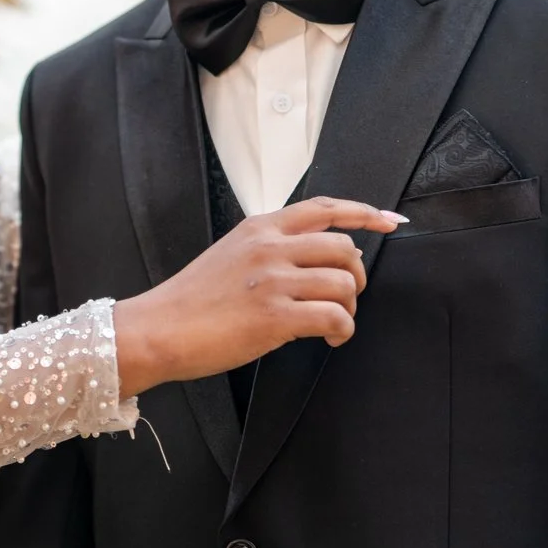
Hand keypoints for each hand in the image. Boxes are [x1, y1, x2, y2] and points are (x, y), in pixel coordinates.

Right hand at [111, 197, 403, 395]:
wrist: (157, 329)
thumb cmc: (190, 302)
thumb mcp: (229, 255)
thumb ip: (268, 250)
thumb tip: (313, 263)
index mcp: (259, 228)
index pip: (323, 208)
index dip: (364, 212)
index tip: (390, 221)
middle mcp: (269, 247)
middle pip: (343, 246)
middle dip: (356, 275)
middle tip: (345, 297)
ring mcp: (273, 280)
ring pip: (344, 282)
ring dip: (349, 307)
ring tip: (334, 324)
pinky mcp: (275, 315)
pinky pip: (334, 317)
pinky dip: (342, 330)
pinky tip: (330, 339)